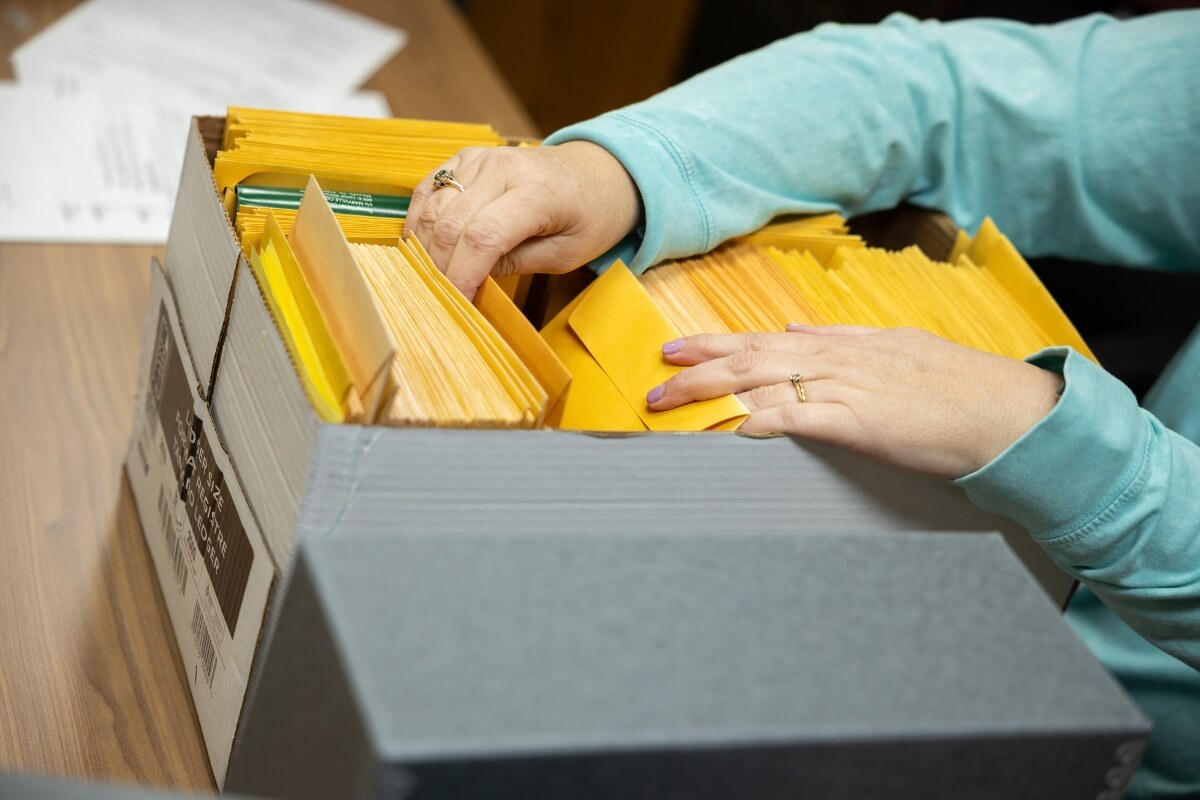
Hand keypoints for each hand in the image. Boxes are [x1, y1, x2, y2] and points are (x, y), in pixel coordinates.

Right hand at [406, 141, 642, 298]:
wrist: (597, 171)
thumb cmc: (590, 215)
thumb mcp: (566, 253)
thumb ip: (518, 263)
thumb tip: (470, 278)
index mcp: (537, 192)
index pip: (482, 237)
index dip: (462, 274)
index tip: (455, 302)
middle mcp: (504, 167)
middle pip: (452, 223)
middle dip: (441, 266)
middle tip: (442, 296)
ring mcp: (482, 158)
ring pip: (435, 206)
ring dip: (427, 246)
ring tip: (433, 276)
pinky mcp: (467, 156)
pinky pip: (430, 187)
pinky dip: (421, 219)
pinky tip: (423, 245)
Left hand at [648, 325, 1064, 479]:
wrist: (1008, 412)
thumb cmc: (959, 387)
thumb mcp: (897, 348)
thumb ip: (844, 342)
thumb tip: (798, 333)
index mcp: (846, 344)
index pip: (767, 340)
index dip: (718, 344)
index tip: (680, 347)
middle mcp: (838, 358)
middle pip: (752, 356)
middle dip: (698, 366)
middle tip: (657, 375)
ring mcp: (847, 387)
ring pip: (762, 381)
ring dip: (710, 391)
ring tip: (670, 400)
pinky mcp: (860, 422)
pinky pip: (797, 416)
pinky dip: (759, 419)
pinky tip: (729, 428)